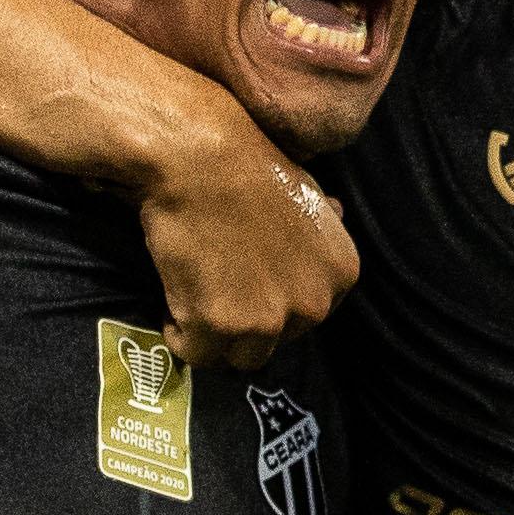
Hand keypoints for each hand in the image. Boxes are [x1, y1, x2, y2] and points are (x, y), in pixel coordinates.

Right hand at [133, 107, 356, 370]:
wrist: (200, 157)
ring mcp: (269, 320)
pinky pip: (197, 354)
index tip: (243, 283)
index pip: (307, 315)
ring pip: (240, 357)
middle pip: (277, 340)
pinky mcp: (221, 328)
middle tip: (213, 289)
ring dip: (215, 336)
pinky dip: (180, 334)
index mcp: (341, 273)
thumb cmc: (247, 162)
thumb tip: (339, 212)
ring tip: (191, 300)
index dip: (271, 302)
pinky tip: (172, 302)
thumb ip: (323, 220)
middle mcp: (315, 304)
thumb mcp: (306, 189)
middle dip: (246, 322)